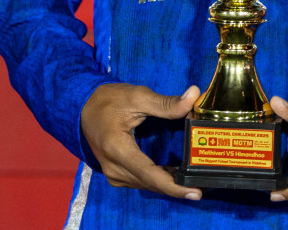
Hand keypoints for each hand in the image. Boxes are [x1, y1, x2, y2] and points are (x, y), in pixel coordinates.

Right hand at [80, 83, 202, 199]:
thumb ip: (166, 103)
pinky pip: (141, 181)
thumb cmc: (108, 101)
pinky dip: (159, 180)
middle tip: (204, 184)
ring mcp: (114, 174)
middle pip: (151, 183)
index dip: (174, 186)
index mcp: (118, 149)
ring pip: (147, 184)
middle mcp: (114, 168)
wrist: (82, 109)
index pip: (150, 174)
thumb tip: (194, 95)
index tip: (195, 192)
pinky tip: (176, 176)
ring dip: (169, 183)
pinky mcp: (116, 174)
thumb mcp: (137, 96)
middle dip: (178, 185)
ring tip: (194, 180)